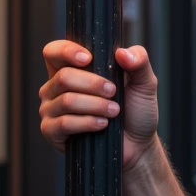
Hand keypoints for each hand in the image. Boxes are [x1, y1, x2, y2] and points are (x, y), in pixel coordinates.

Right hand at [39, 40, 158, 169]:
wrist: (137, 144)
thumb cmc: (136, 110)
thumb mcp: (144, 82)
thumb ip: (139, 61)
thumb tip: (121, 52)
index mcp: (72, 68)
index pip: (54, 52)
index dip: (67, 51)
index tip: (89, 58)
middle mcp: (55, 87)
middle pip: (64, 77)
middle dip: (93, 84)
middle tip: (113, 93)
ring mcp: (51, 109)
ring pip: (66, 101)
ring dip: (96, 105)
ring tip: (114, 111)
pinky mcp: (51, 131)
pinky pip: (64, 123)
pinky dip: (87, 122)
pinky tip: (102, 124)